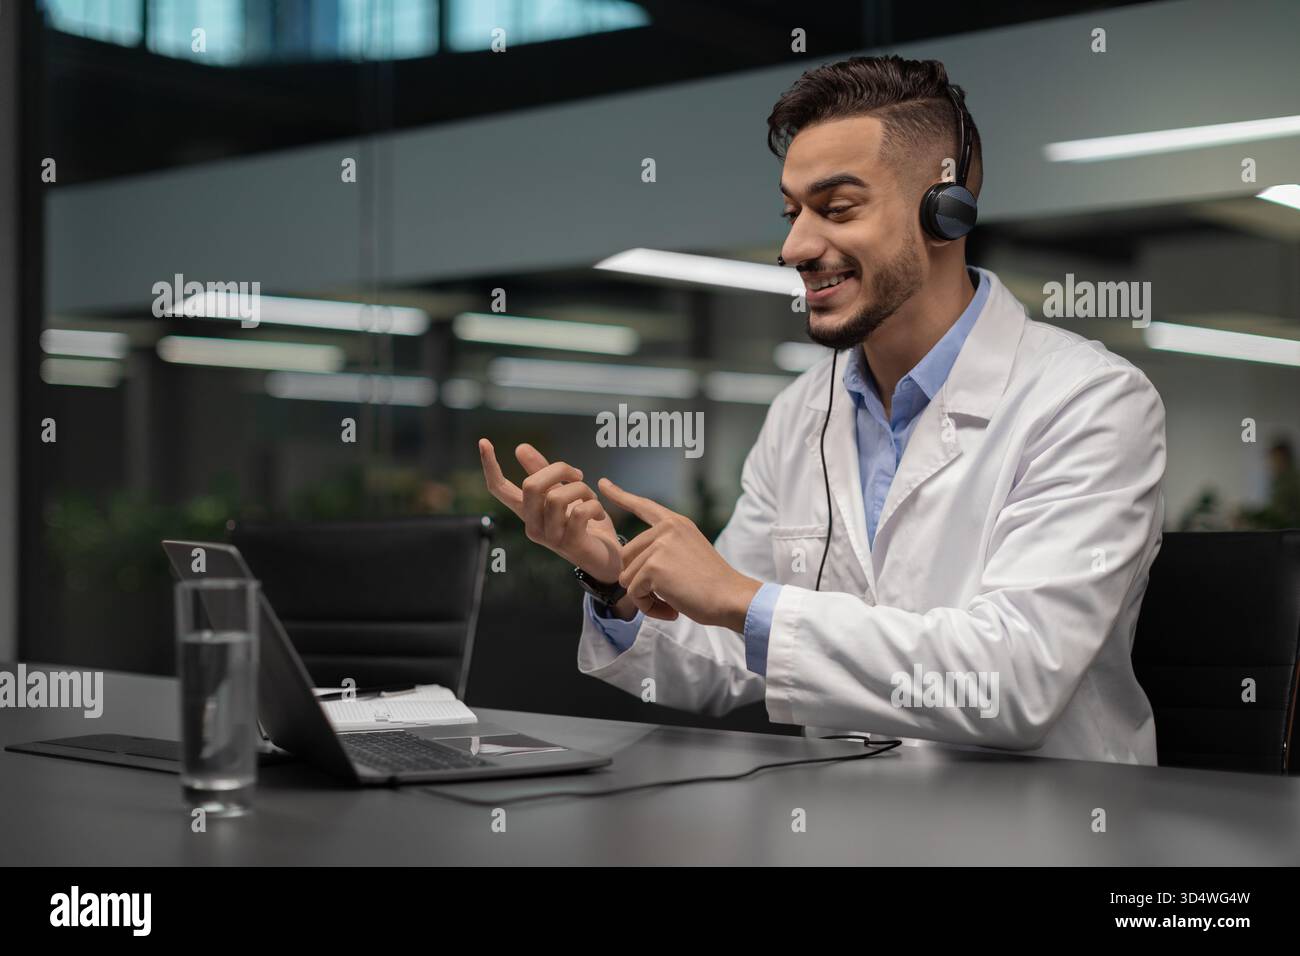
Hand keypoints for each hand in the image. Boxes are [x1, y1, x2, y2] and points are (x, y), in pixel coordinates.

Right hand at [478, 439, 621, 582]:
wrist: (607, 559)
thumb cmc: (585, 525)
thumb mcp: (565, 494)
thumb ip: (545, 473)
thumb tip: (520, 448)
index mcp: (527, 512)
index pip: (499, 489)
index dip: (490, 466)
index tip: (484, 442)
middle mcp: (532, 525)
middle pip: (531, 485)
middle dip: (558, 469)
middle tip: (577, 474)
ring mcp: (549, 537)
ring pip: (558, 497)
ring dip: (581, 489)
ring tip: (591, 497)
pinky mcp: (569, 543)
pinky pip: (579, 512)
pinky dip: (594, 505)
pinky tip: (599, 513)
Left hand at [598, 477, 760, 630]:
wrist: (731, 597)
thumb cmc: (713, 584)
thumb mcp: (690, 552)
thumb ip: (665, 549)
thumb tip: (632, 564)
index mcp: (676, 523)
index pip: (643, 506)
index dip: (620, 495)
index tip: (602, 484)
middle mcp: (666, 529)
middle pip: (626, 557)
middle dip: (640, 582)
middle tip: (667, 595)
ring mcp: (659, 546)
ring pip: (627, 578)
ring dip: (645, 597)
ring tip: (672, 601)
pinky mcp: (653, 566)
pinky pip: (634, 592)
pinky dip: (649, 607)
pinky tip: (671, 607)